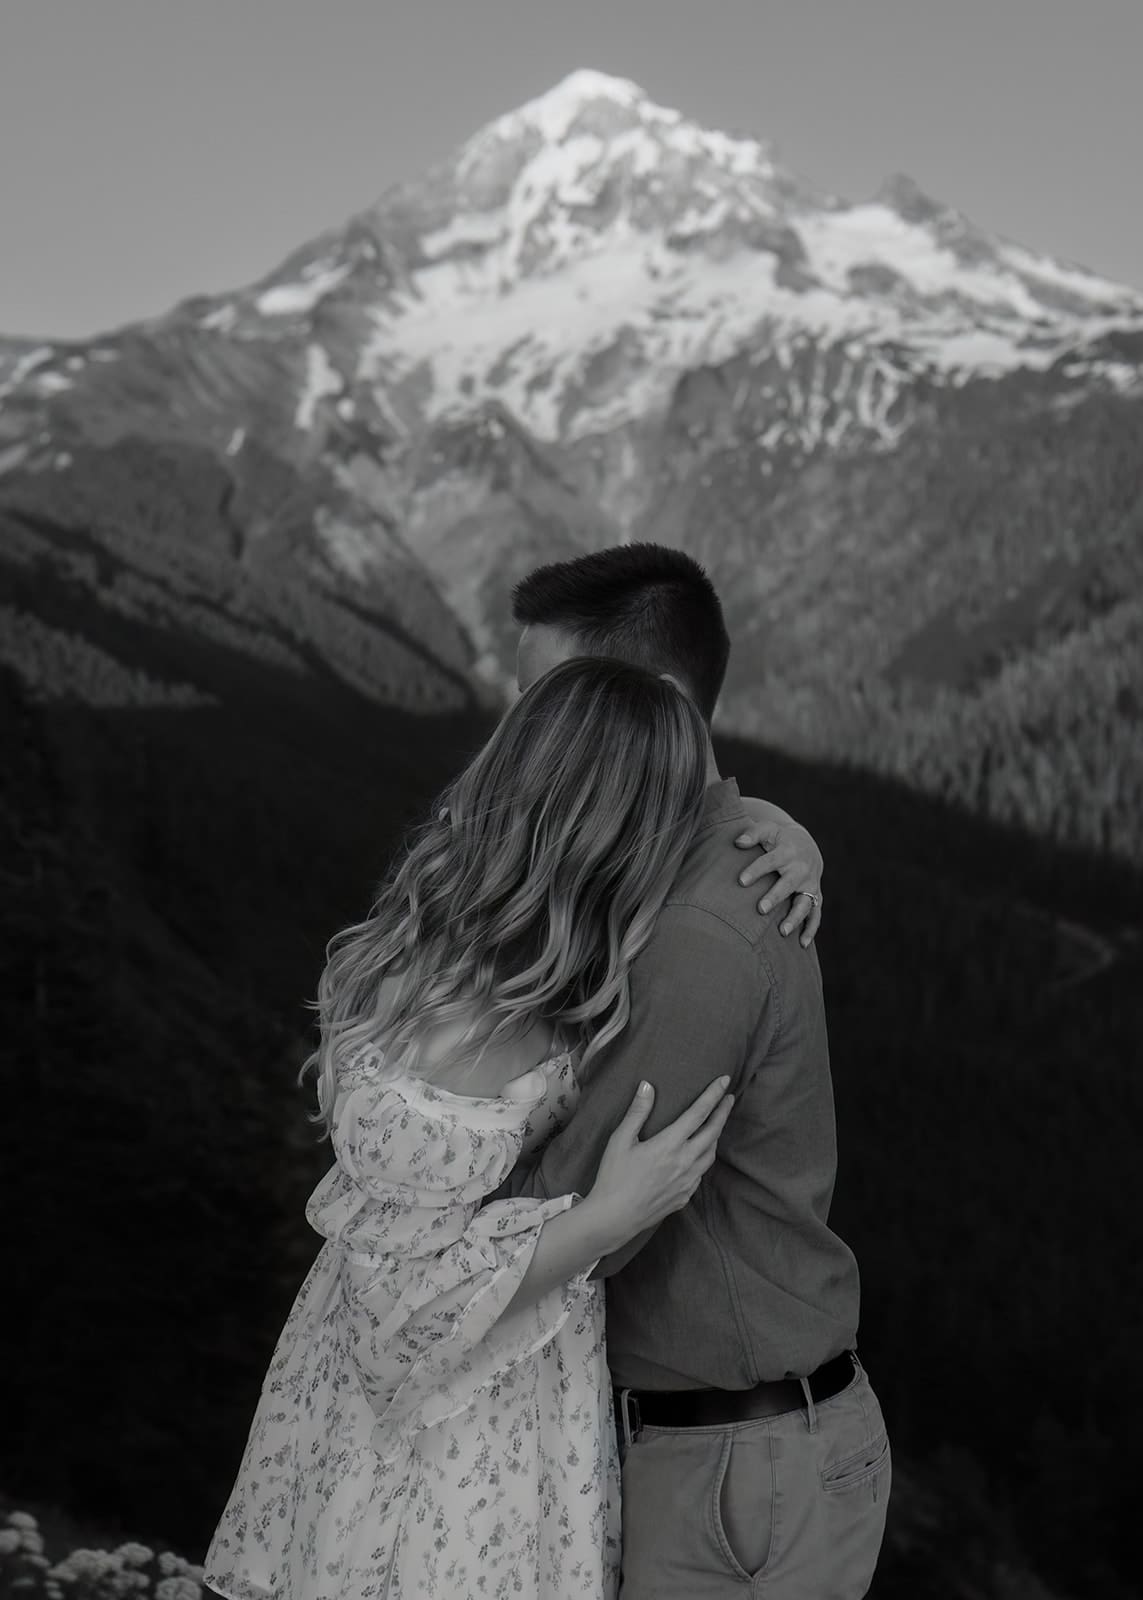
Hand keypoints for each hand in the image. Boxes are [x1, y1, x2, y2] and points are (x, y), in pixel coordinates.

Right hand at [588, 1078, 734, 1248]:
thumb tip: (647, 1085)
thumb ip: (637, 1112)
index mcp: (670, 1144)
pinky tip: (698, 1156)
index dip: (713, 1095)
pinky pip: (701, 1173)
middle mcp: (684, 1162)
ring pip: (711, 1154)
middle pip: (713, 1132)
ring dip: (716, 1136)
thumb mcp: (620, 1140)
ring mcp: (687, 1181)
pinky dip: (704, 1158)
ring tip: (715, 1125)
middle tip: (729, 1098)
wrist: (614, 1217)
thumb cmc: (613, 1177)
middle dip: (723, 1112)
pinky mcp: (684, 1196)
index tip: (724, 1081)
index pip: (699, 1113)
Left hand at [734, 819, 823, 945]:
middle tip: (761, 909)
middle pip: (788, 884)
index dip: (756, 871)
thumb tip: (737, 842)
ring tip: (782, 931)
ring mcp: (810, 885)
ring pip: (805, 903)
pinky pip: (815, 915)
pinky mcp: (815, 897)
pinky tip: (801, 944)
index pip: (770, 861)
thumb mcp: (768, 830)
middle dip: (776, 897)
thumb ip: (753, 834)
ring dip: (795, 917)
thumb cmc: (779, 839)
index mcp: (788, 851)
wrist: (807, 845)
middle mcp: (801, 869)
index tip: (741, 881)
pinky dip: (811, 929)